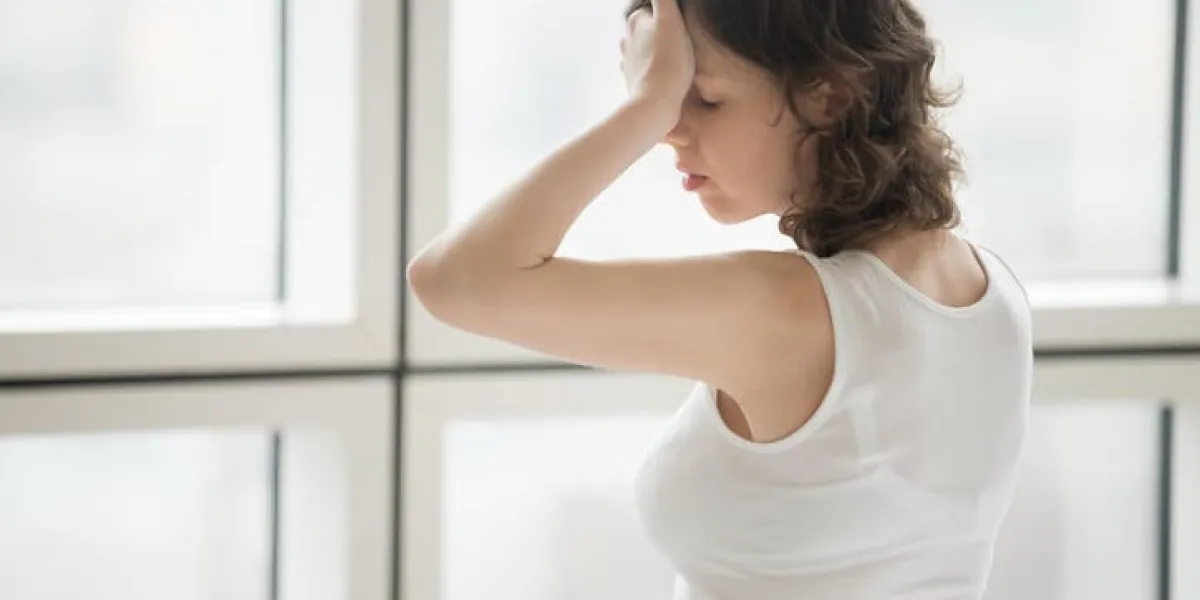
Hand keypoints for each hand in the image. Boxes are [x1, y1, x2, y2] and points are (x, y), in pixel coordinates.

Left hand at [620, 0, 694, 121]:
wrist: (657, 103)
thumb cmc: (668, 61)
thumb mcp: (670, 20)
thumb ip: (663, 0)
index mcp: (636, 23)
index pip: (649, 10)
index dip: (665, 16)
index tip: (677, 25)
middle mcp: (627, 41)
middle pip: (644, 31)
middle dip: (657, 34)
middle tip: (678, 41)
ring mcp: (628, 63)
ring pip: (642, 51)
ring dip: (654, 52)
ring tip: (673, 58)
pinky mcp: (634, 83)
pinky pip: (644, 72)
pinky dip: (652, 71)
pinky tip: (665, 76)